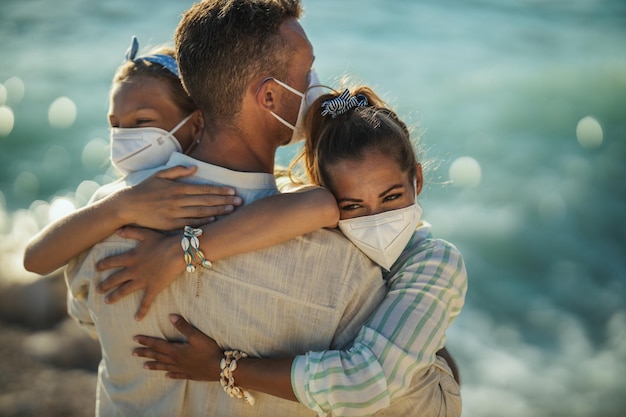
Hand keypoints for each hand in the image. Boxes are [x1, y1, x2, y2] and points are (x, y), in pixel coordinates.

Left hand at [96, 227, 183, 319]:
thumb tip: (117, 230)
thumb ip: (130, 232)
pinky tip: (137, 319)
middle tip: (97, 289)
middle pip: (115, 279)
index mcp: (131, 257)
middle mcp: (133, 270)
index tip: (96, 268)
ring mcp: (142, 281)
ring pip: (124, 291)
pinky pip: (146, 302)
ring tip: (107, 301)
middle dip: (105, 284)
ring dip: (115, 296)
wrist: (178, 251)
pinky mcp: (153, 288)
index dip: (103, 265)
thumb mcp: (145, 233)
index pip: (112, 262)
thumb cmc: (163, 241)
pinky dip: (142, 311)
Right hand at [115, 165, 241, 230]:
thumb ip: (178, 171)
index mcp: (177, 188)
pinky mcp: (170, 224)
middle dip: (224, 201)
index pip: (203, 189)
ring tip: (232, 210)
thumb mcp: (160, 175)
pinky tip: (214, 221)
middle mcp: (178, 200)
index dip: (219, 190)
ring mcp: (174, 213)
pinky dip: (202, 223)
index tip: (232, 190)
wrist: (127, 206)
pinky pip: (189, 224)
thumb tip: (194, 167)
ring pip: (200, 212)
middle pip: (205, 201)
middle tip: (239, 201)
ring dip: (217, 211)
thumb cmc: (144, 189)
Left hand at [133, 314, 221, 380]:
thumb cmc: (209, 350)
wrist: (219, 368)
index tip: (135, 339)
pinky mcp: (189, 375)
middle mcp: (176, 361)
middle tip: (133, 353)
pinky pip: (177, 375)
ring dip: (154, 365)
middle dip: (145, 353)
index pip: (157, 344)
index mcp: (176, 350)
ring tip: (144, 366)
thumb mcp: (196, 336)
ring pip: (164, 366)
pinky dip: (170, 375)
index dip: (146, 341)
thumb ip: (183, 326)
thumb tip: (170, 316)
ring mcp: (182, 369)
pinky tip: (167, 376)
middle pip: (157, 356)